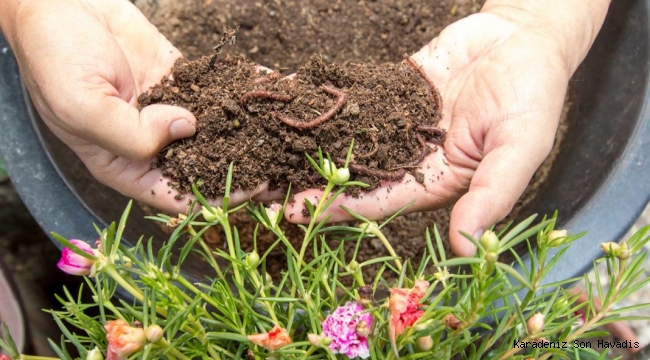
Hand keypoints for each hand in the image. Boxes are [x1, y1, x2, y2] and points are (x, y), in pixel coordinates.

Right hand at [2, 0, 274, 213]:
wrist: (57, 1)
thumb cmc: (54, 57)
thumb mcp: (81, 105)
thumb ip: (132, 133)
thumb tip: (188, 129)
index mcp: (125, 165)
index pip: (179, 194)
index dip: (220, 196)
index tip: (258, 188)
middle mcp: (152, 143)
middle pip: (208, 166)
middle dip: (249, 168)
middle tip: (292, 166)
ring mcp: (170, 110)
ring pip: (219, 129)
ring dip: (256, 130)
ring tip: (297, 130)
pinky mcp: (183, 80)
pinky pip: (220, 89)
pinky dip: (247, 89)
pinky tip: (280, 88)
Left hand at [284, 12, 580, 255]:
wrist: (524, 38)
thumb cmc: (532, 96)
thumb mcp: (519, 148)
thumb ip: (492, 195)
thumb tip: (469, 250)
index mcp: (435, 181)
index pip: (378, 203)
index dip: (336, 208)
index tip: (292, 213)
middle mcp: (409, 159)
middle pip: (350, 176)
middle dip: (305, 182)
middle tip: (253, 187)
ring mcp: (395, 125)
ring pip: (343, 139)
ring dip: (302, 146)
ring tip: (255, 149)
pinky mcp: (390, 93)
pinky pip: (351, 101)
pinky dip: (320, 102)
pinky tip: (284, 104)